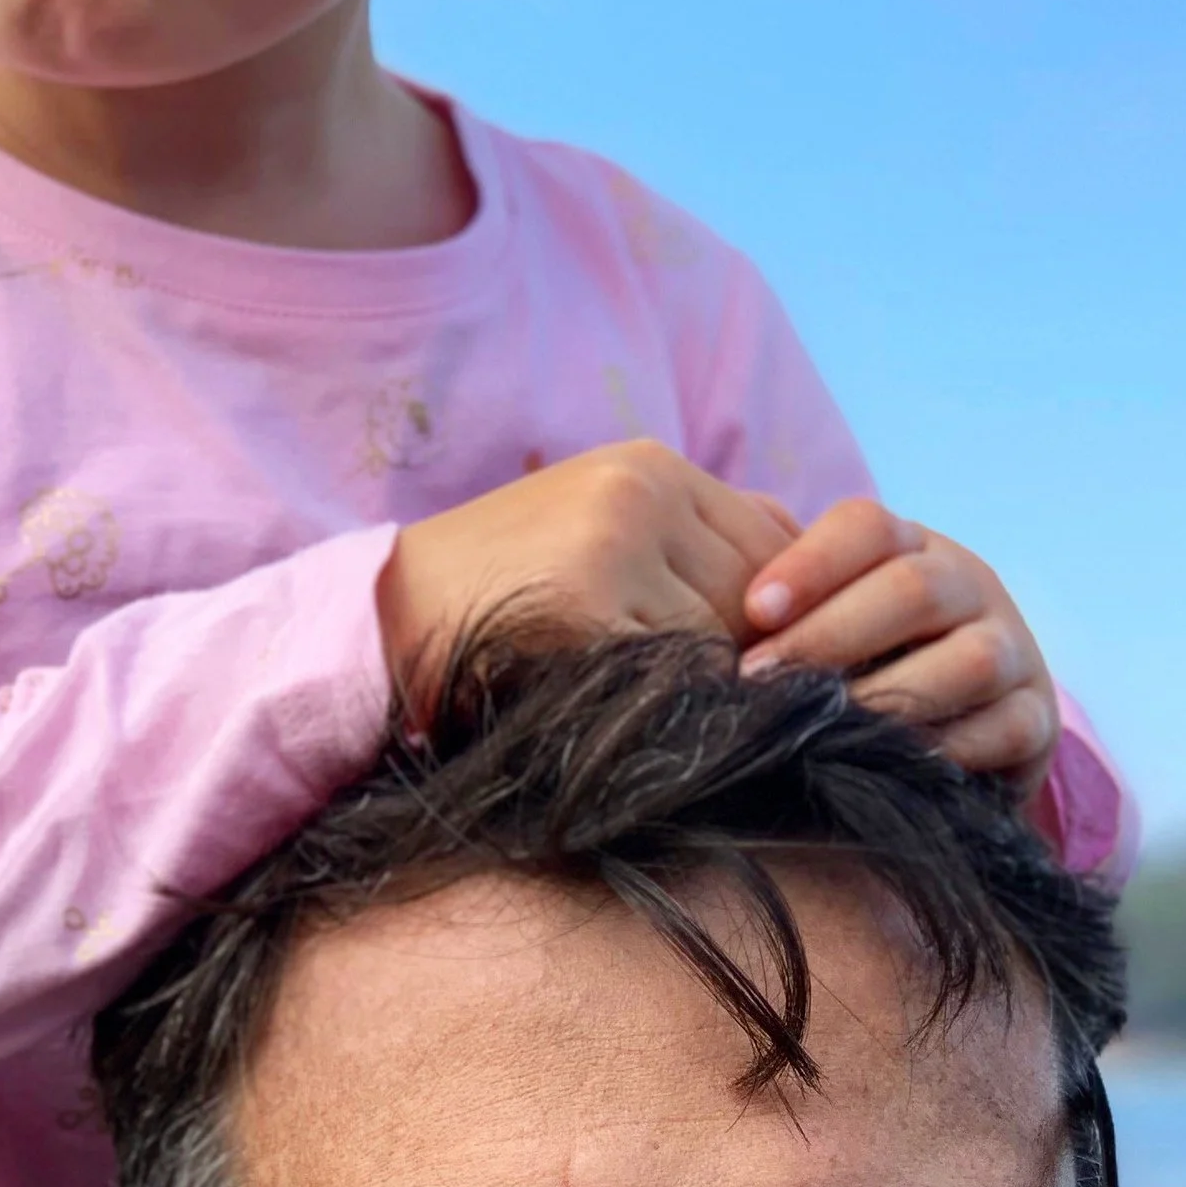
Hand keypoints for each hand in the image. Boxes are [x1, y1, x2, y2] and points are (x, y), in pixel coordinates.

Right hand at [379, 444, 797, 717]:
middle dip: (756, 653)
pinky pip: (680, 671)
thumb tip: (804, 550)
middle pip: (761, 588)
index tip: (763, 667)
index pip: (775, 541)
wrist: (382, 621)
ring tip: (673, 712)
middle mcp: (639, 489)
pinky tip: (640, 720)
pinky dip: (676, 706)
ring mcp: (613, 542)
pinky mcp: (586, 606)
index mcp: (647, 466)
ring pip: (728, 632)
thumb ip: (698, 534)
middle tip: (734, 705)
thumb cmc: (502, 592)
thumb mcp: (600, 529)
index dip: (783, 615)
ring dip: (717, 684)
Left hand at [739, 499, 1059, 795]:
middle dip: (831, 635)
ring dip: (892, 695)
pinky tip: (892, 767)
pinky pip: (1006, 727)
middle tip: (760, 682)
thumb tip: (687, 587)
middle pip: (914, 588)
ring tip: (823, 731)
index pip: (867, 527)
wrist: (964, 737)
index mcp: (911, 548)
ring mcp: (1012, 650)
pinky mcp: (1040, 720)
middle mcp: (969, 585)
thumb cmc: (864, 669)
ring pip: (968, 658)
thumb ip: (772, 601)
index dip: (810, 563)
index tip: (753, 610)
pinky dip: (949, 749)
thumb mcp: (825, 622)